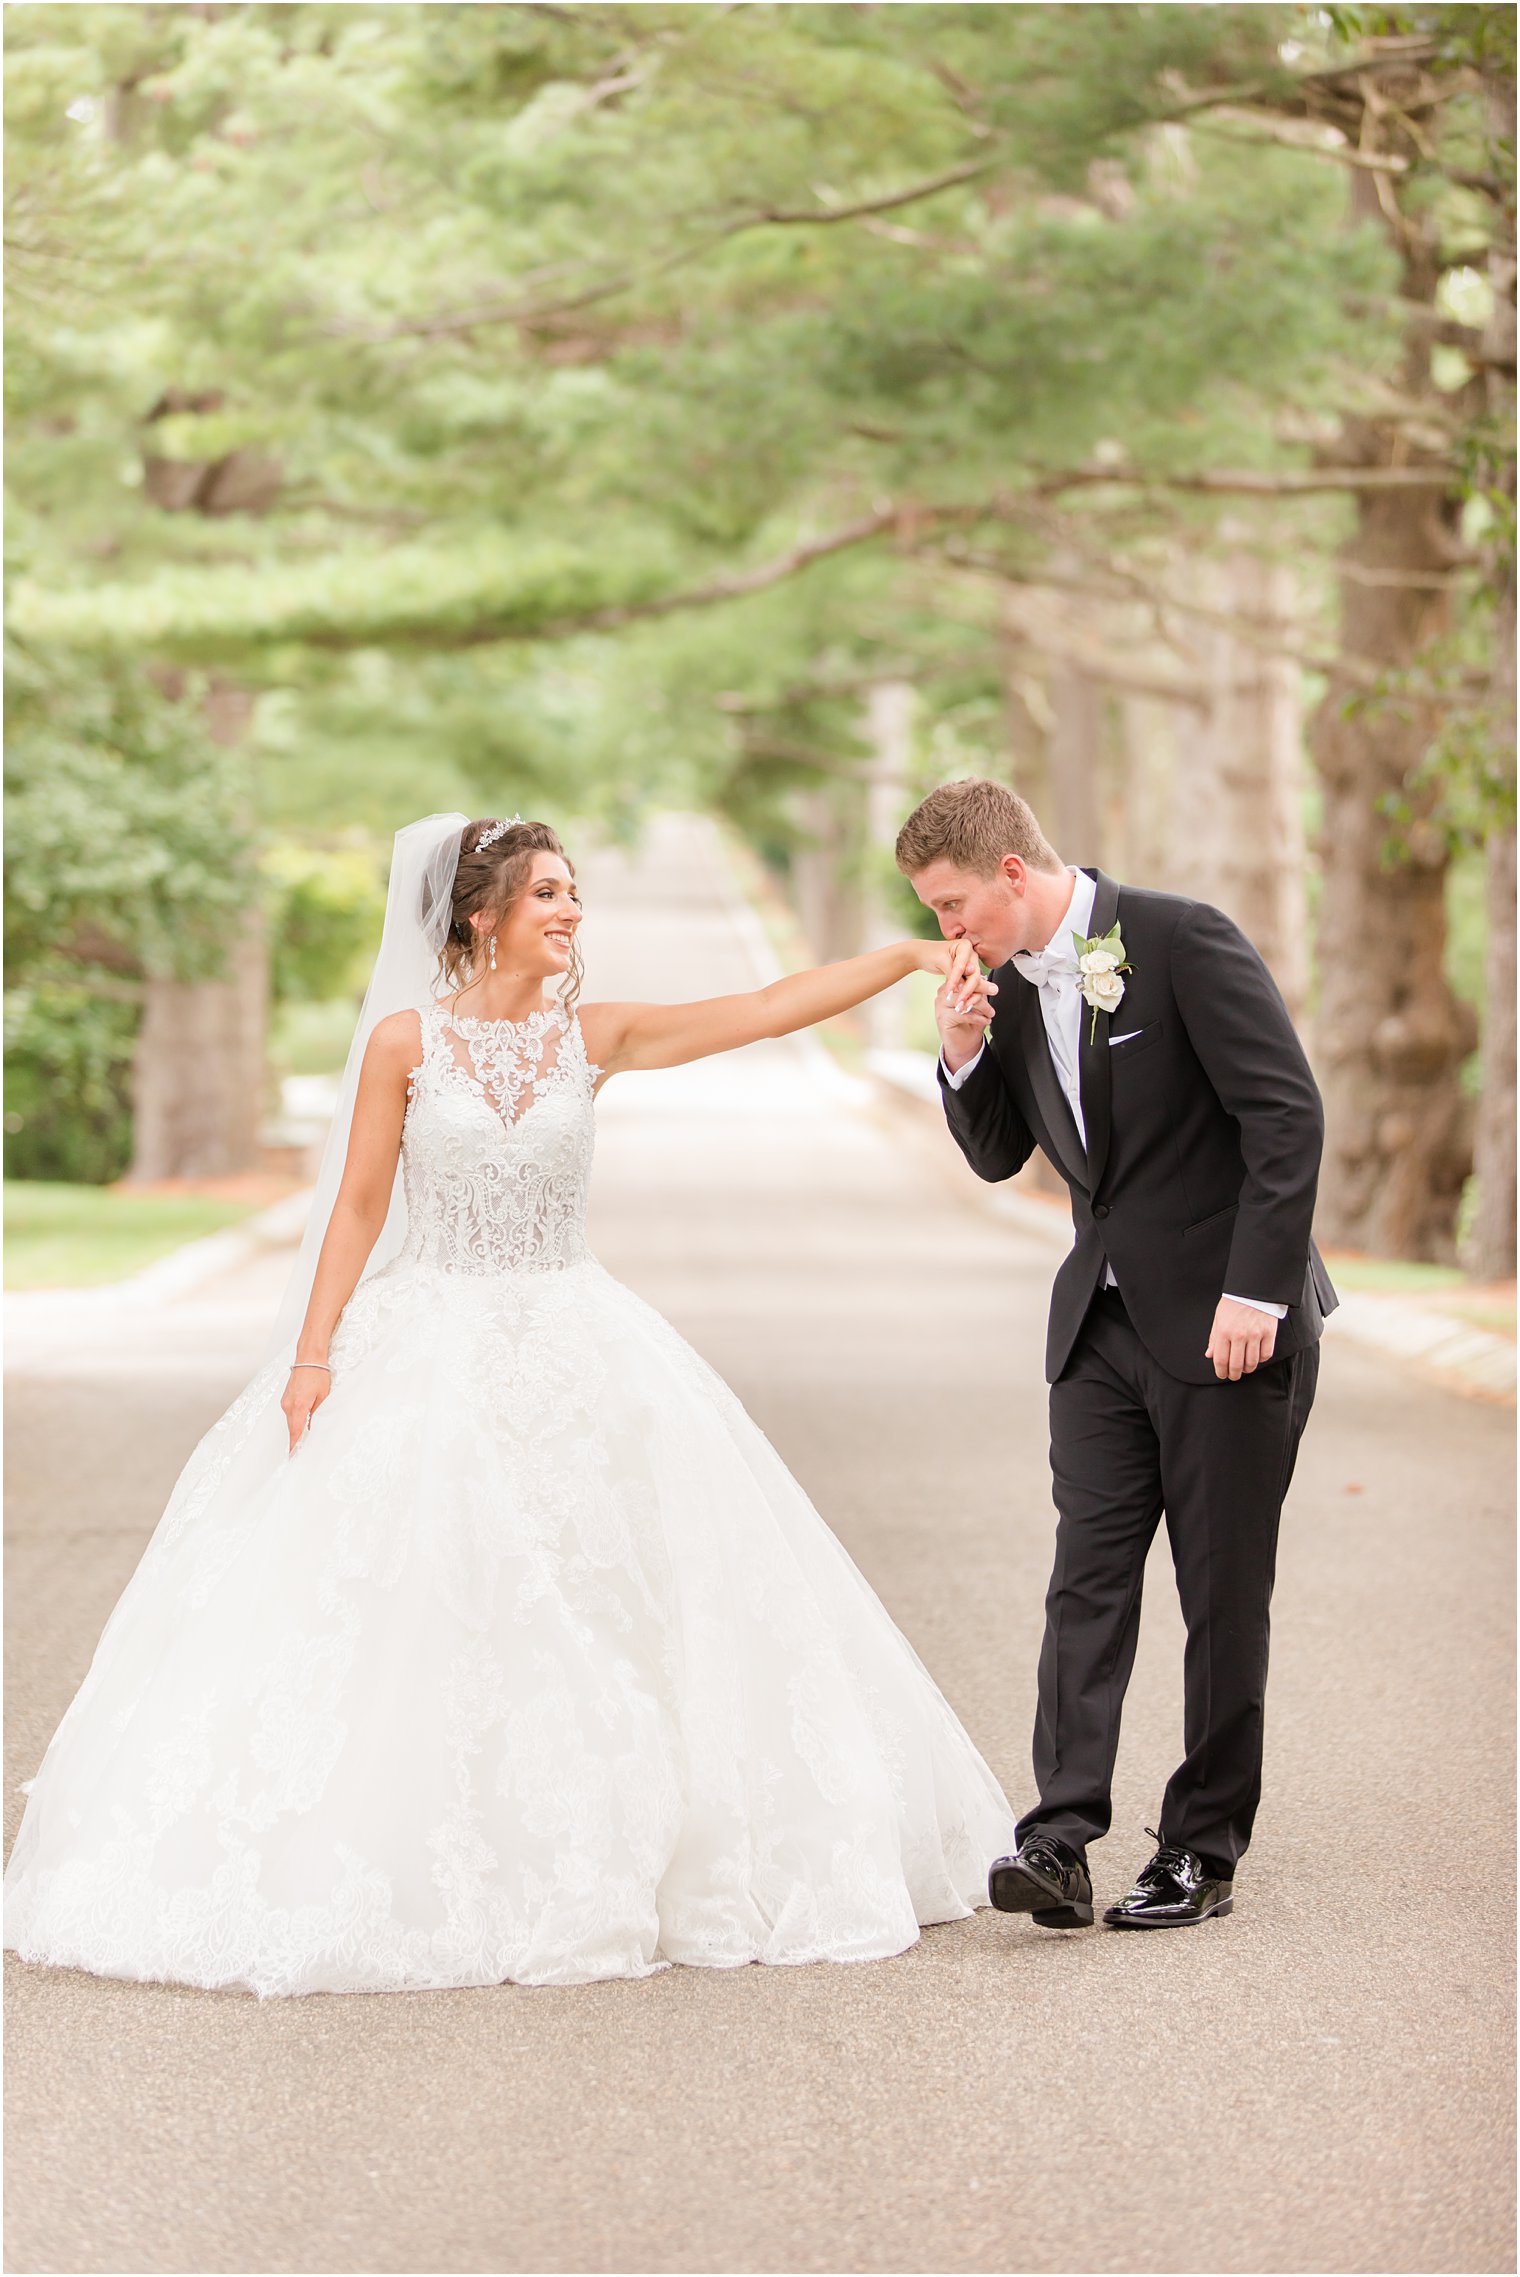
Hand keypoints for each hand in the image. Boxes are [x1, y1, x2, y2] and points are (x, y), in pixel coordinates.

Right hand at [282, 1362, 330, 1454]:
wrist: (308, 1358)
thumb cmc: (318, 1374)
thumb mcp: (323, 1396)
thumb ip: (317, 1414)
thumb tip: (312, 1428)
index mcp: (298, 1406)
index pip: (295, 1432)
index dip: (293, 1446)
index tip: (292, 1457)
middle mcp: (288, 1405)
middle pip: (292, 1428)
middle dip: (296, 1440)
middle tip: (300, 1452)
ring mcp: (285, 1401)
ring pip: (291, 1421)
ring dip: (297, 1429)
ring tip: (303, 1439)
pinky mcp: (285, 1398)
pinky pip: (290, 1413)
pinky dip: (295, 1419)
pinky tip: (302, 1422)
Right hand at [930, 942, 997, 1069]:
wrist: (964, 1045)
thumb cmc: (971, 1023)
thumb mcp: (978, 1004)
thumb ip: (978, 993)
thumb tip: (986, 982)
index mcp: (951, 986)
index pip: (963, 976)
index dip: (977, 978)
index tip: (991, 984)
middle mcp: (943, 994)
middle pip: (962, 986)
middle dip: (981, 989)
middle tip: (994, 992)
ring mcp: (941, 1006)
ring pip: (963, 999)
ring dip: (981, 1005)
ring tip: (990, 1013)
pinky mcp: (942, 1018)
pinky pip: (963, 1014)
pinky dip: (977, 1017)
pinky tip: (985, 1021)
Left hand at [1205, 1298, 1277, 1381]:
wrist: (1253, 1288)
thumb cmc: (1234, 1302)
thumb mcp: (1218, 1317)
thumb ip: (1214, 1338)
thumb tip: (1210, 1355)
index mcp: (1224, 1331)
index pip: (1221, 1359)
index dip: (1221, 1371)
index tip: (1222, 1375)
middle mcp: (1239, 1335)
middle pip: (1236, 1365)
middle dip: (1234, 1374)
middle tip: (1233, 1376)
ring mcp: (1255, 1334)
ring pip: (1252, 1362)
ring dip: (1247, 1369)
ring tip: (1245, 1368)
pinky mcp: (1269, 1333)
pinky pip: (1266, 1354)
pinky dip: (1261, 1360)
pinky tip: (1257, 1358)